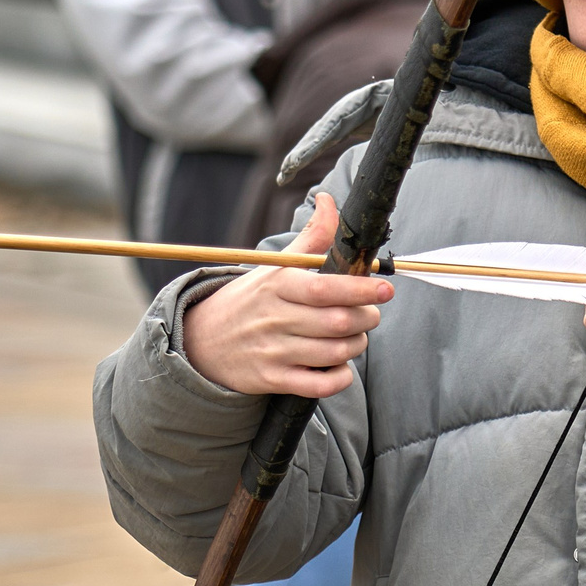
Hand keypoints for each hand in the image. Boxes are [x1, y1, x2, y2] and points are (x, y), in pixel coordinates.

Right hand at [182, 193, 392, 397]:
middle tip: (370, 313)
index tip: (385, 288)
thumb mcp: (275, 266)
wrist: (201, 340)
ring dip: (357, 344)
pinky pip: (319, 385)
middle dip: (366, 318)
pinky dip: (340, 377)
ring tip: (356, 335)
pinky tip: (341, 364)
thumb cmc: (250, 299)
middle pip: (337, 322)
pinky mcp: (272, 379)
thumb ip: (310, 237)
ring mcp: (272, 351)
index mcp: (278, 285)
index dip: (361, 289)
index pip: (325, 288)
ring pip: (333, 352)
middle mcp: (274, 317)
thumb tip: (329, 200)